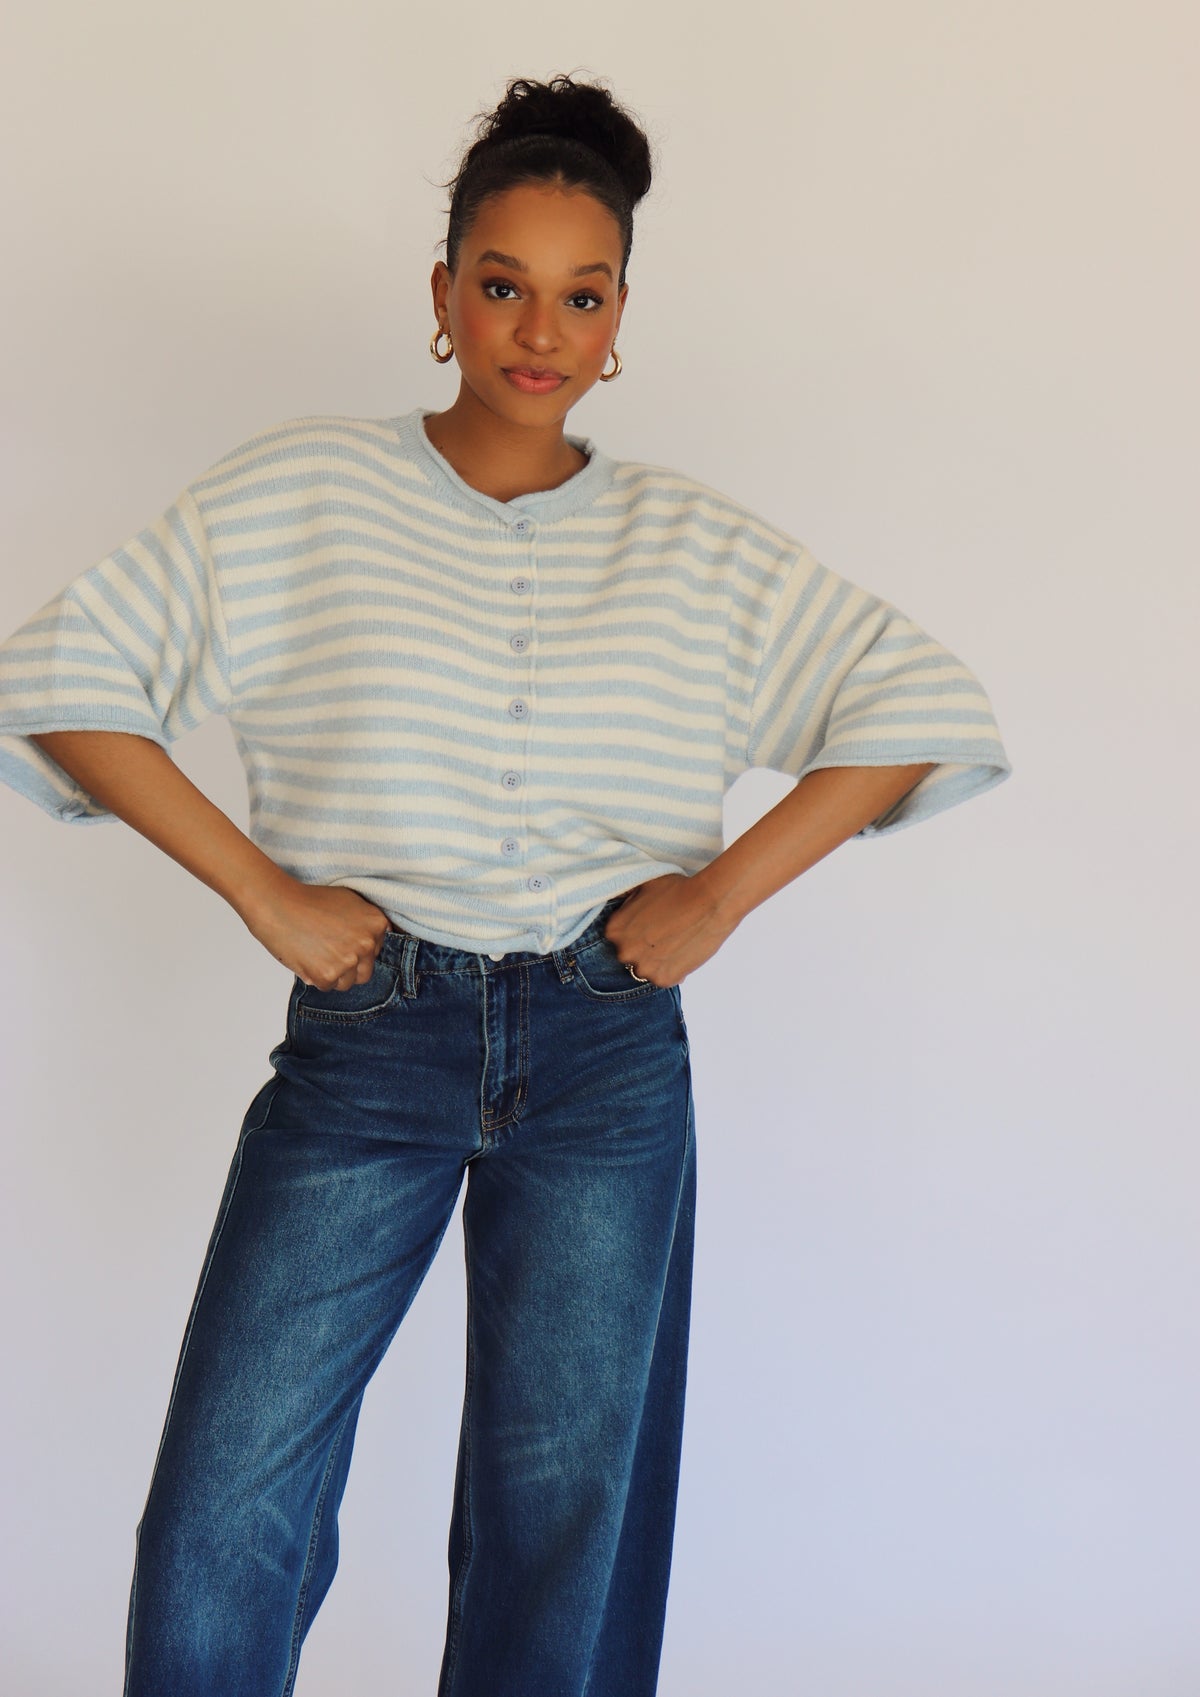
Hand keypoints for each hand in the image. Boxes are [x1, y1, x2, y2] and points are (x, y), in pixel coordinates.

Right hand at [239, 871, 394, 988]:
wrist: (277, 904)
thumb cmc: (309, 900)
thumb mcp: (349, 901)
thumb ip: (366, 923)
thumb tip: (372, 944)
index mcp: (377, 924)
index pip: (375, 952)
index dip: (355, 949)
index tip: (340, 940)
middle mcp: (367, 943)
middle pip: (364, 972)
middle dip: (347, 966)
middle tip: (326, 949)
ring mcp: (349, 960)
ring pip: (346, 983)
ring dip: (332, 974)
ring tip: (315, 952)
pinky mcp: (328, 975)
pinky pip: (327, 987)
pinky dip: (315, 977)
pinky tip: (307, 957)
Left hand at [603, 872, 734, 987]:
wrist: (710, 903)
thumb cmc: (678, 889)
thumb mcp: (644, 886)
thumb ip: (627, 900)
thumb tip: (622, 903)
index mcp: (614, 930)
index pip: (618, 937)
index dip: (635, 931)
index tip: (650, 925)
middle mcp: (624, 952)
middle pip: (630, 955)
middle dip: (644, 947)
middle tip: (664, 935)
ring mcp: (644, 968)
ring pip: (647, 969)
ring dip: (657, 960)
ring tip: (676, 944)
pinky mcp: (664, 980)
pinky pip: (664, 978)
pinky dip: (673, 970)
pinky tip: (683, 953)